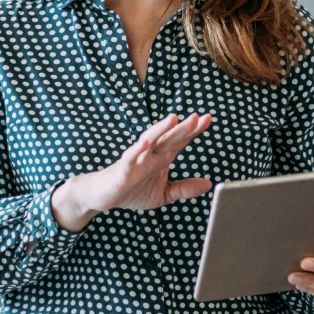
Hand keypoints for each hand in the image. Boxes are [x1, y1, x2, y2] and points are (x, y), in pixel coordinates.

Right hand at [50, 113, 213, 231]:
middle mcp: (151, 154)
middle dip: (183, 128)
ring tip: (174, 119)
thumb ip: (184, 188)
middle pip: (169, 138)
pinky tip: (145, 142)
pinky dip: (137, 149)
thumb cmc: (132, 191)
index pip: (180, 141)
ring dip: (161, 129)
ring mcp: (136, 159)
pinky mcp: (123, 169)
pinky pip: (130, 157)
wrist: (103, 196)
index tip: (207, 119)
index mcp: (161, 158)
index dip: (193, 131)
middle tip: (198, 117)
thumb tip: (209, 184)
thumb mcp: (164, 193)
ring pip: (150, 141)